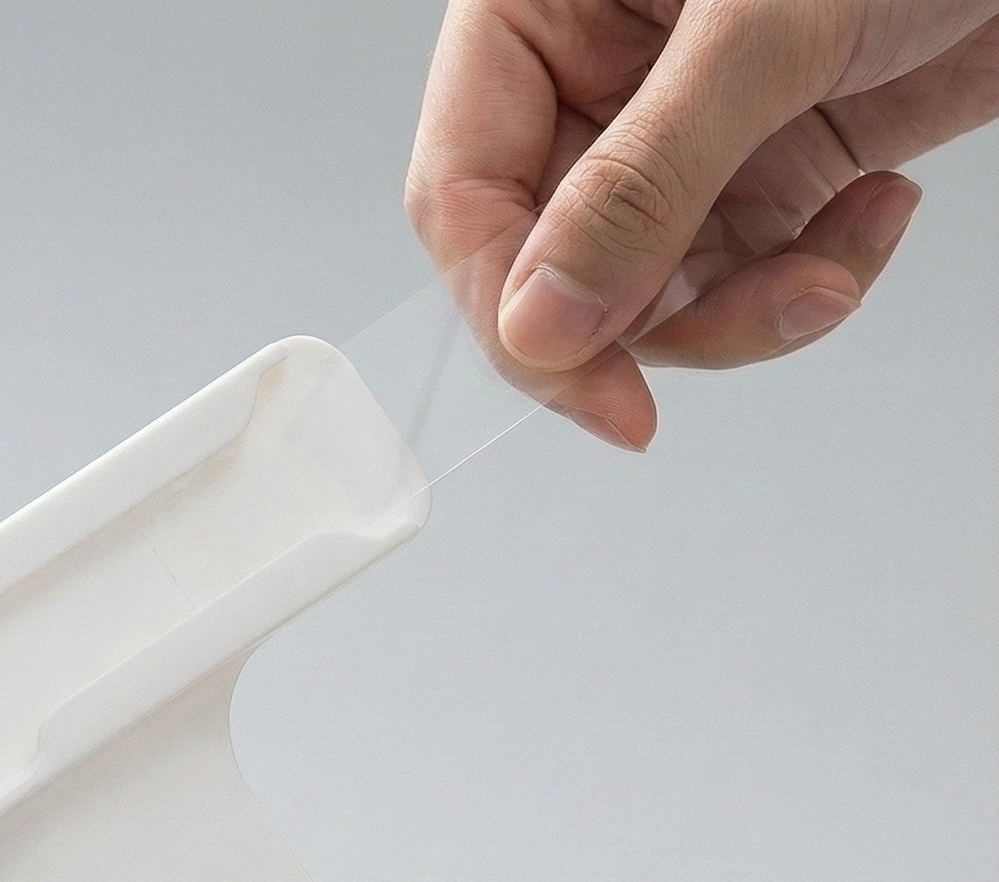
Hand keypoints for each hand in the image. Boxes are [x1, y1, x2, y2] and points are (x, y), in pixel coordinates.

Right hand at [406, 0, 998, 448]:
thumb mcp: (762, 31)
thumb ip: (642, 183)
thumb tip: (539, 324)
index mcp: (540, 13)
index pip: (462, 192)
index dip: (507, 303)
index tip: (582, 382)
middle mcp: (594, 83)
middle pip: (549, 268)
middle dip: (646, 323)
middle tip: (720, 339)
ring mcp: (678, 138)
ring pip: (649, 300)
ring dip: (746, 314)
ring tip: (830, 269)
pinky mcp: (762, 174)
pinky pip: (743, 284)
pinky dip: (814, 280)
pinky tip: (880, 208)